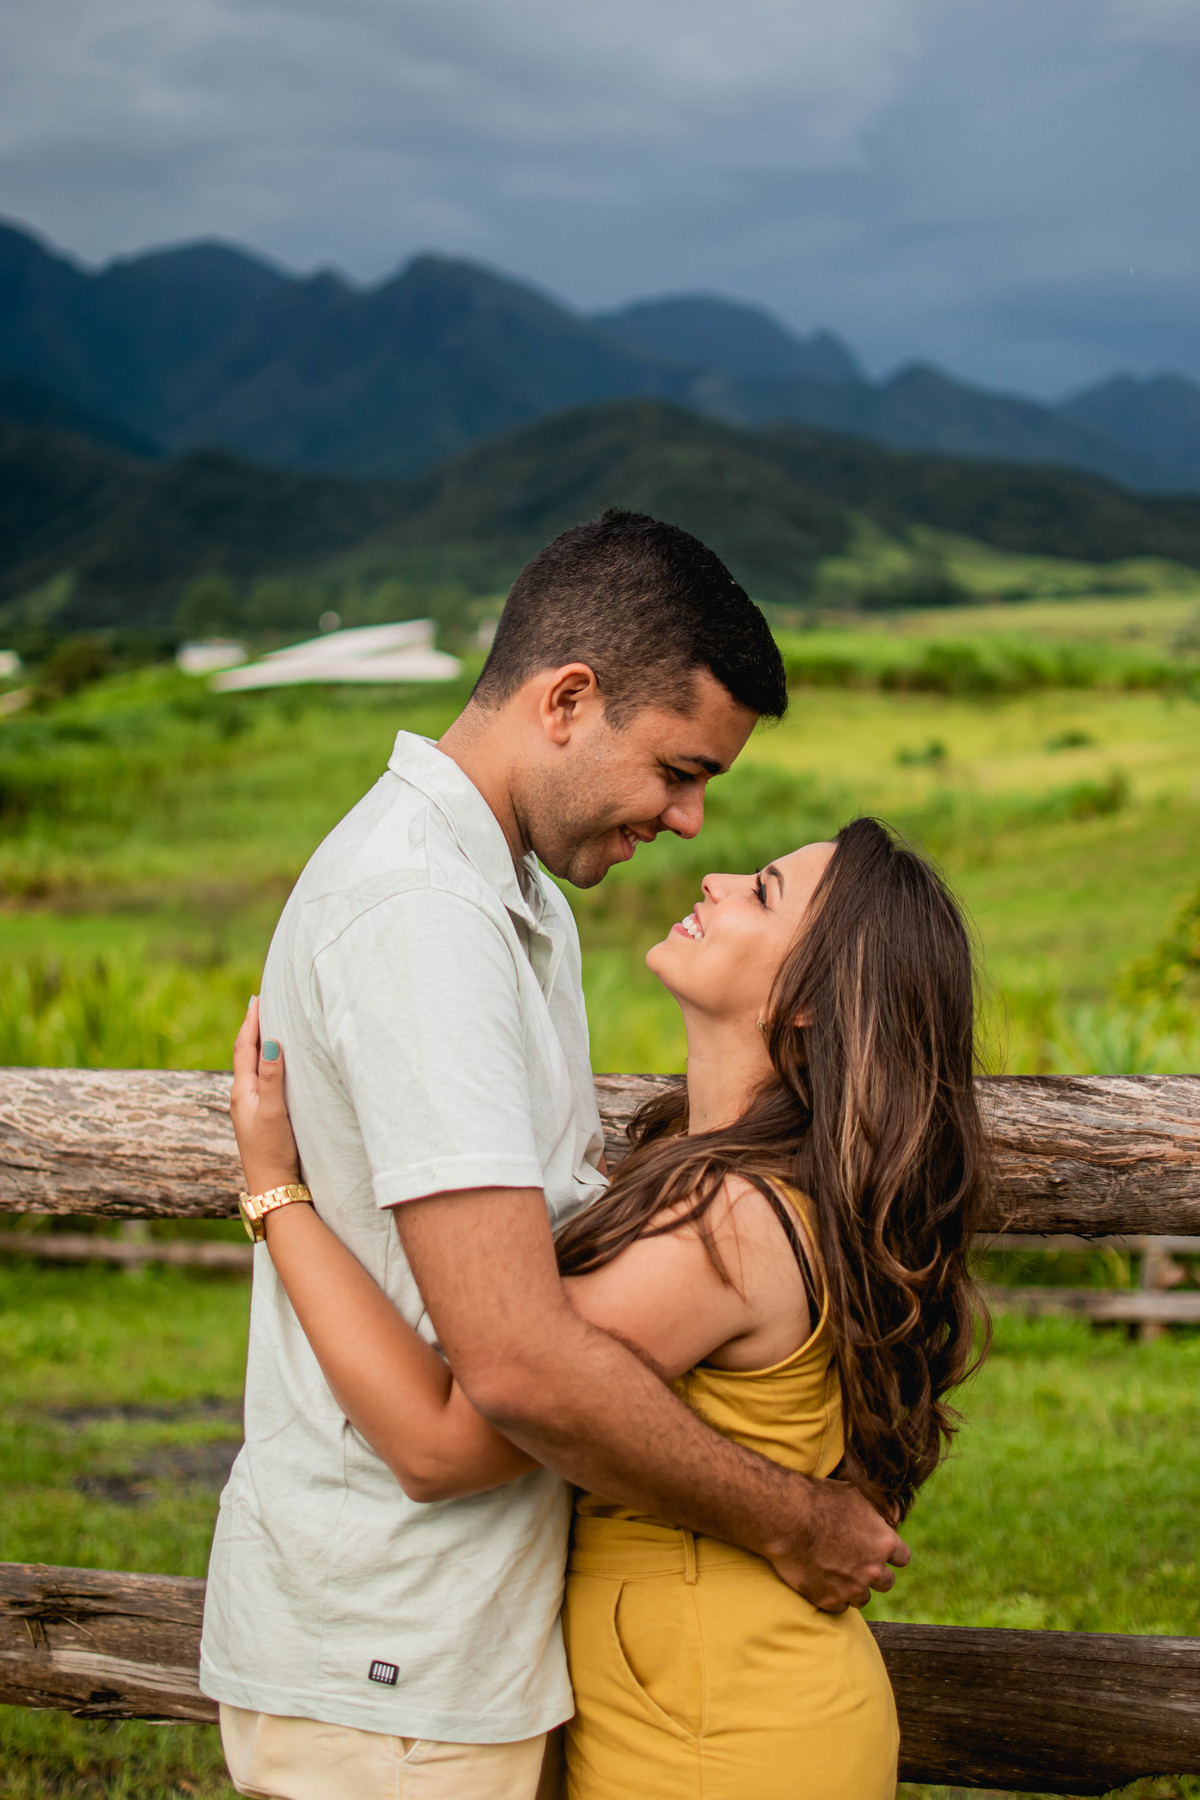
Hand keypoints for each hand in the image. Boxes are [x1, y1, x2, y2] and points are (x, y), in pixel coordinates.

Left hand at [230, 997, 301, 1193]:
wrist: (272, 1187)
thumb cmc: (273, 1151)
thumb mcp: (273, 1111)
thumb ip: (272, 1077)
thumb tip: (270, 1042)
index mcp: (242, 1092)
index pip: (244, 1049)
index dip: (250, 1023)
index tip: (256, 999)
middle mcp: (243, 1098)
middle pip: (245, 1055)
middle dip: (252, 1029)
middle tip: (260, 1005)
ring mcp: (250, 1109)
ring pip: (252, 1068)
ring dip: (257, 1046)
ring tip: (266, 1029)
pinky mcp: (261, 1119)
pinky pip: (260, 1082)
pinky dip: (265, 1065)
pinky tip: (273, 1069)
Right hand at [767, 1476, 909, 1612]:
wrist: (788, 1519)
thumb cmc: (821, 1500)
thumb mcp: (857, 1494)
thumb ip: (882, 1509)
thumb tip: (896, 1517)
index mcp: (884, 1543)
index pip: (903, 1558)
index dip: (891, 1554)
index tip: (879, 1550)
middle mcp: (873, 1570)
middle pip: (887, 1582)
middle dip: (875, 1573)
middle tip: (857, 1563)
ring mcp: (852, 1588)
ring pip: (863, 1598)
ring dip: (854, 1588)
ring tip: (837, 1573)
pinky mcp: (829, 1600)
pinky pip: (839, 1606)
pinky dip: (833, 1597)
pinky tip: (822, 1582)